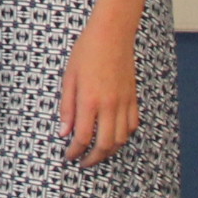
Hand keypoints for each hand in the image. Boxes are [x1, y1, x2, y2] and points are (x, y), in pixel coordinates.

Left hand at [58, 18, 139, 163]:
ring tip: (96, 153)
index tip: (68, 156)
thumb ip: (66, 107)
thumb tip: (64, 132)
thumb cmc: (85, 53)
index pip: (82, 137)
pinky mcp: (133, 99)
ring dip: (108, 151)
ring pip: (120, 139)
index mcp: (89, 100)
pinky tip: (113, 136)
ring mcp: (124, 103)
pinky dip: (123, 136)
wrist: (112, 35)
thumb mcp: (68, 78)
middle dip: (93, 159)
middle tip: (82, 162)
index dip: (74, 151)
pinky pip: (131, 126)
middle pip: (104, 145)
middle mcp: (109, 106)